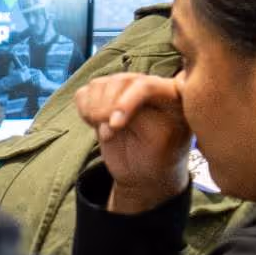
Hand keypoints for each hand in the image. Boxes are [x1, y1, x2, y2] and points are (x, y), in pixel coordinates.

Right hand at [79, 70, 192, 213]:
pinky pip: (84, 93)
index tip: (115, 126)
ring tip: (106, 133)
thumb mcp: (159, 140)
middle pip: (118, 82)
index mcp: (172, 92)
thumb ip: (141, 118)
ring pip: (98, 84)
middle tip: (108, 135)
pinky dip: (84, 110)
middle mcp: (147, 84)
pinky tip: (96, 125)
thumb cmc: (158, 157)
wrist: (142, 172)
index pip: (146, 86)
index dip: (125, 103)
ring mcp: (123, 89)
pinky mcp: (103, 96)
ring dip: (94, 111)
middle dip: (107, 109)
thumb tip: (111, 111)